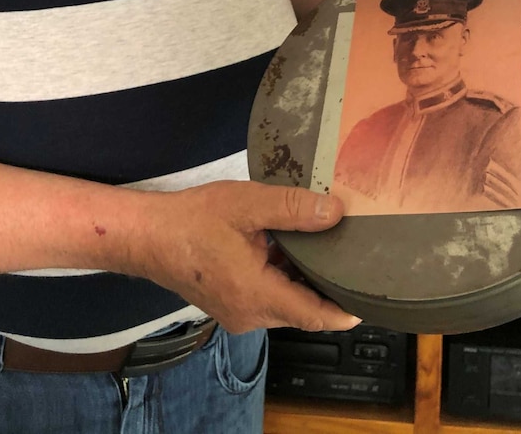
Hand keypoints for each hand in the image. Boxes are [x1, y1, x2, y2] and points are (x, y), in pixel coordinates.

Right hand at [131, 181, 360, 333]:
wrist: (147, 235)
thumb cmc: (195, 219)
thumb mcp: (248, 205)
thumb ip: (293, 209)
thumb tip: (336, 212)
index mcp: (258, 297)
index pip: (315, 316)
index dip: (345, 310)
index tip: (372, 296)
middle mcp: (250, 315)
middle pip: (302, 310)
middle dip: (328, 287)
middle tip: (355, 258)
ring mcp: (238, 313)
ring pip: (285, 302)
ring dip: (303, 279)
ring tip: (329, 247)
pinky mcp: (229, 303)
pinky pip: (267, 297)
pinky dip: (283, 277)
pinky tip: (291, 248)